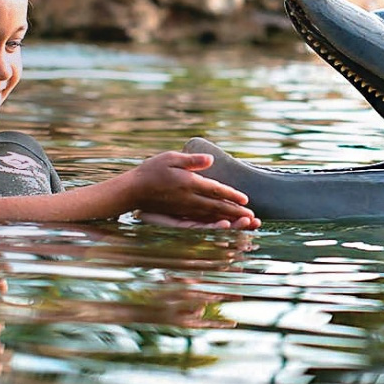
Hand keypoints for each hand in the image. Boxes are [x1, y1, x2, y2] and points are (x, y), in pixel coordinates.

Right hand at [128, 152, 259, 226]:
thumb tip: (212, 159)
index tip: (246, 200)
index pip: (215, 190)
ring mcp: (184, 209)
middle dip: (235, 212)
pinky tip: (223, 225)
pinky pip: (201, 220)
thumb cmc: (151, 170)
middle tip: (252, 217)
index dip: (231, 195)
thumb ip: (192, 160)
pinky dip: (215, 223)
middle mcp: (188, 198)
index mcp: (189, 183)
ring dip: (228, 219)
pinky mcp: (179, 215)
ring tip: (242, 223)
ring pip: (210, 216)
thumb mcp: (170, 158)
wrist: (132, 190)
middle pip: (216, 206)